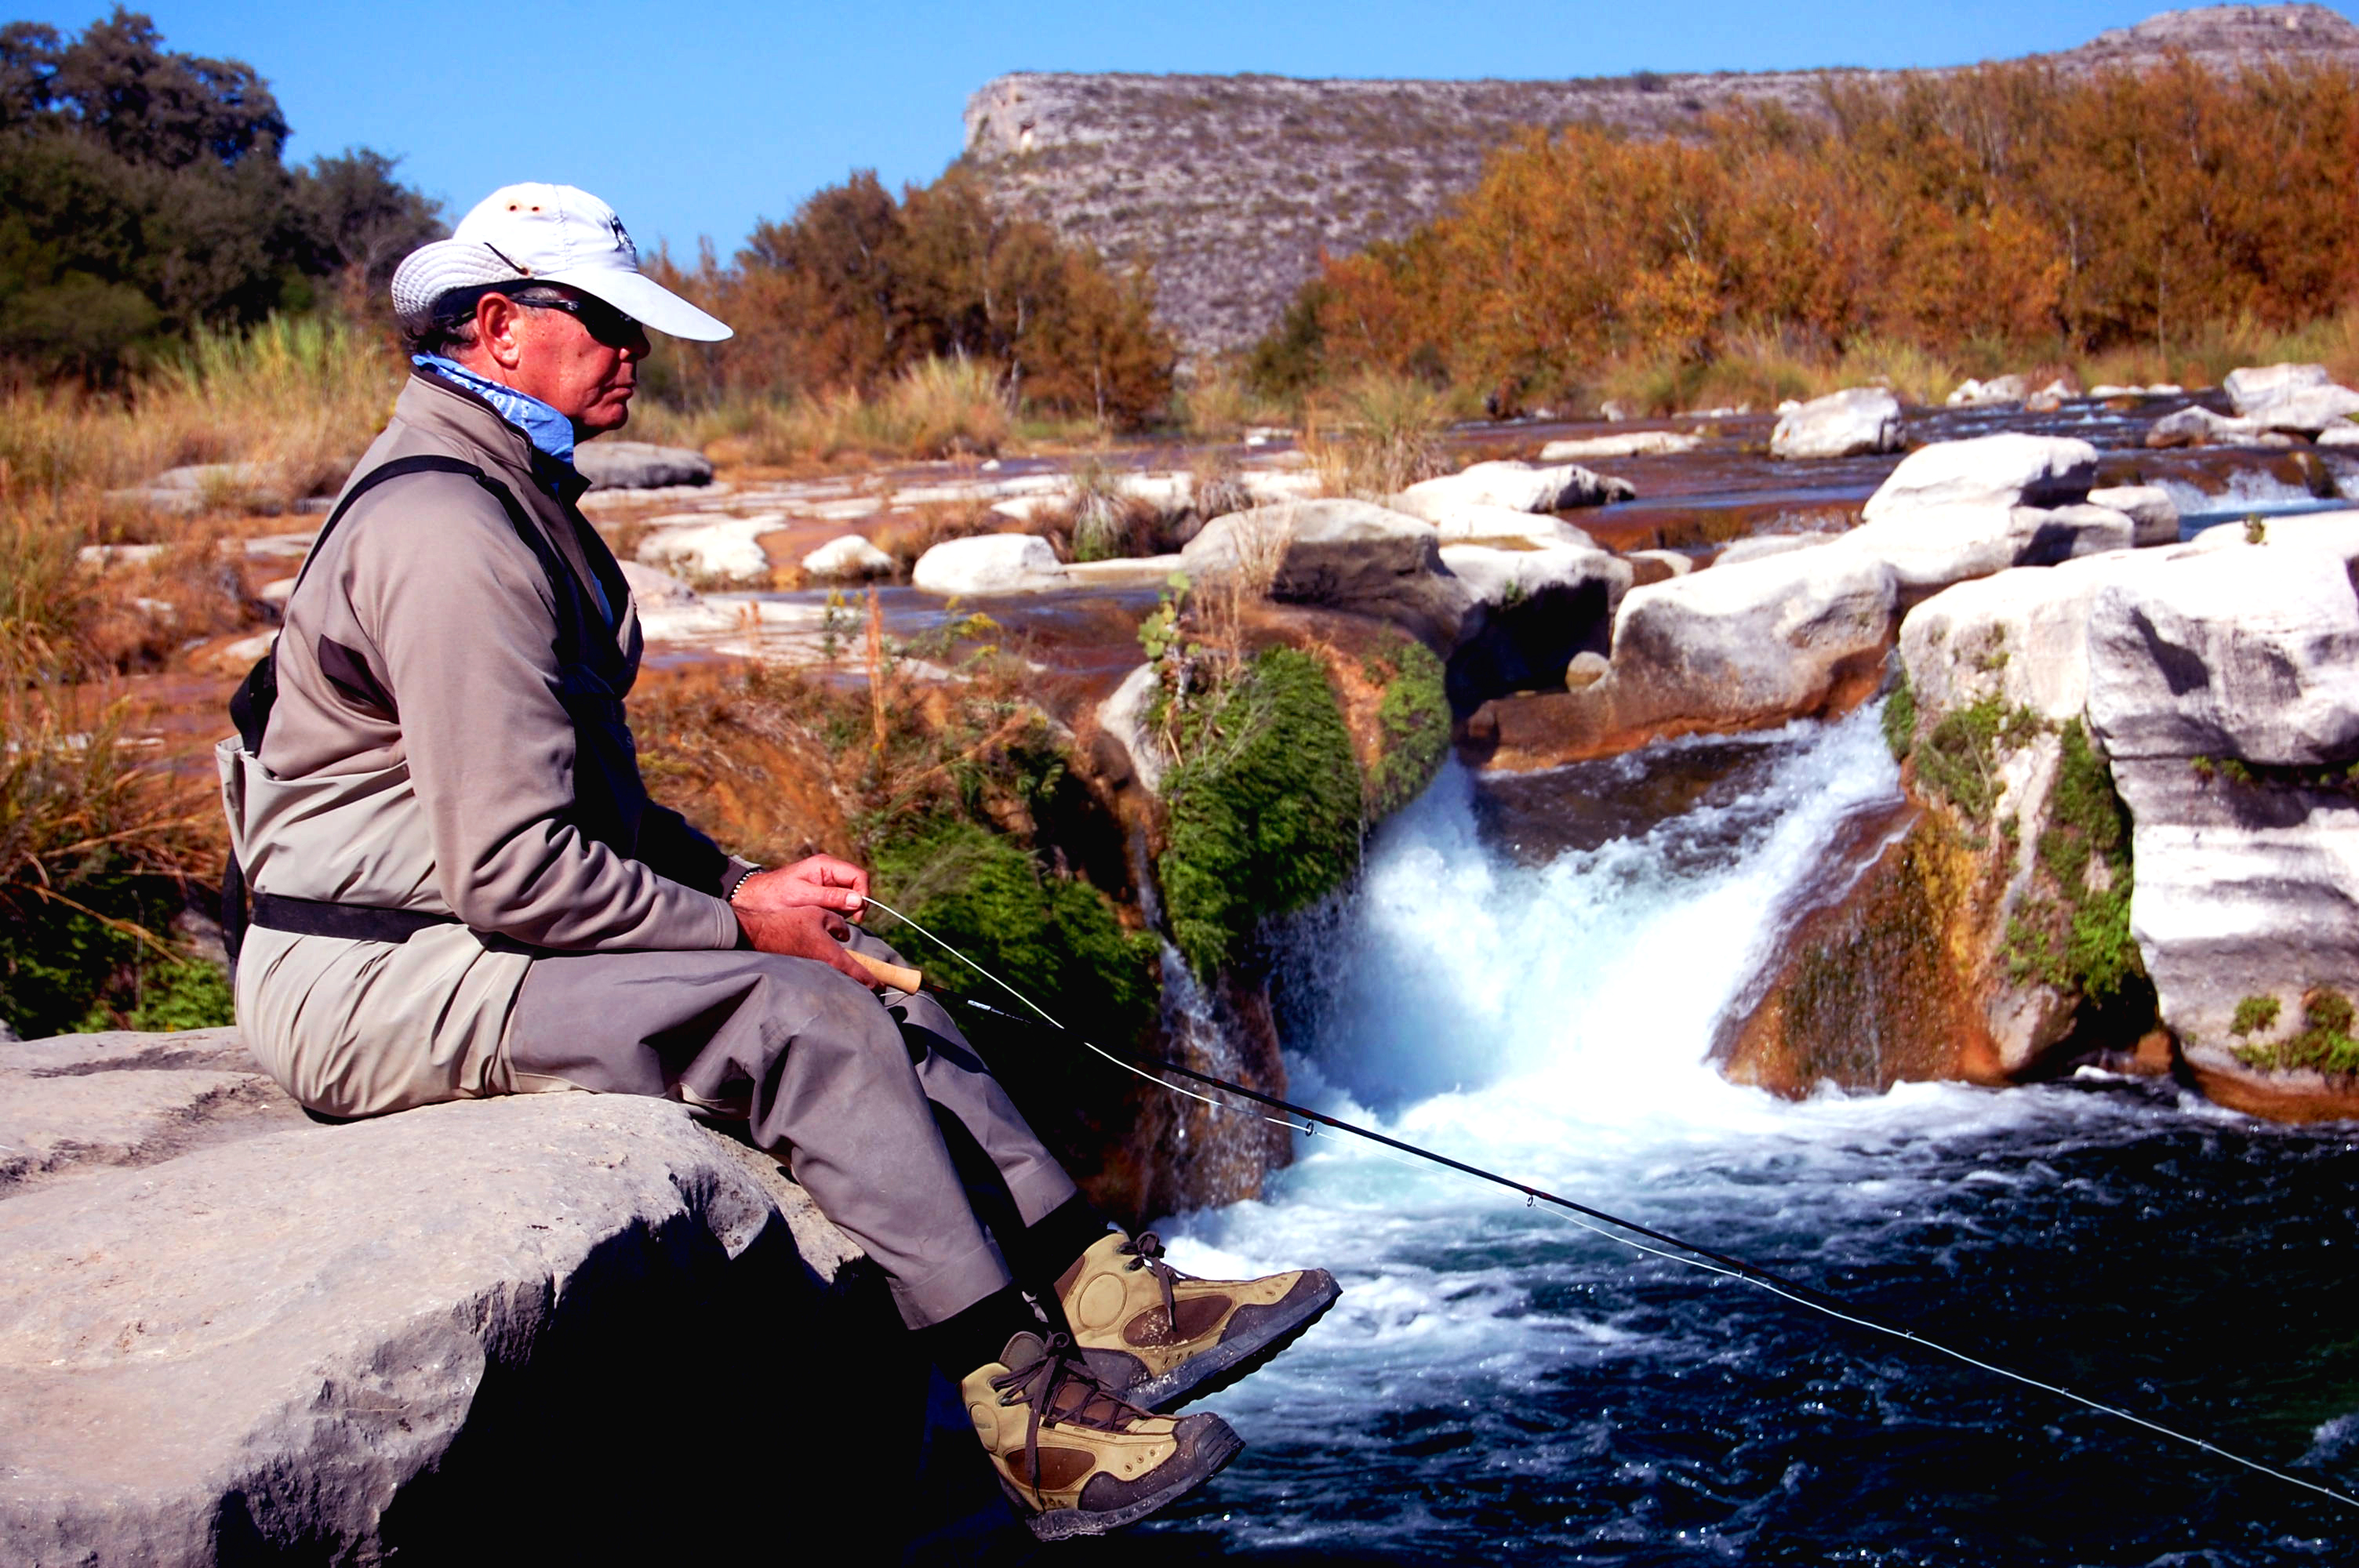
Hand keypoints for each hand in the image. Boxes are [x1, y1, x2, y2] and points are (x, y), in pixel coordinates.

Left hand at [732, 855, 868, 921]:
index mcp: (826, 865)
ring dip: (842, 911)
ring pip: (850, 898)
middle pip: (856, 887)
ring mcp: (827, 883)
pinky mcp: (824, 894)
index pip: (859, 876)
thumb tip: (858, 901)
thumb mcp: (803, 896)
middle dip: (851, 905)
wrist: (754, 900)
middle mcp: (830, 871)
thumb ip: (831, 898)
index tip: (857, 915)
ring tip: (822, 915)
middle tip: (837, 918)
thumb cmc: (775, 895)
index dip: (863, 895)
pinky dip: (835, 913)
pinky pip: (839, 904)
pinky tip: (819, 916)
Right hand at [734, 903, 877, 984]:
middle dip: (862, 986)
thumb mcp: (822, 914)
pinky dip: (831, 977)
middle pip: (850, 984)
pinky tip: (832, 972)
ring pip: (836, 981)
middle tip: (873, 986)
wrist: (759, 934)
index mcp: (833, 956)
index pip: (861, 976)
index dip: (875, 982)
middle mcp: (824, 969)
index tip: (882, 985)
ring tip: (856, 980)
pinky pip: (823, 978)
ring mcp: (812, 973)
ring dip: (846, 982)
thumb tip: (844, 935)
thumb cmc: (791, 922)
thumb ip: (839, 925)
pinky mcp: (802, 973)